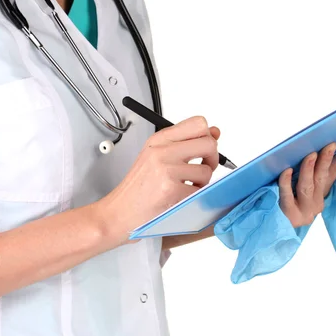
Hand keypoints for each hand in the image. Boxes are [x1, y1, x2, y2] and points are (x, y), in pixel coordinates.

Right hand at [97, 116, 220, 246]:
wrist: (120, 211)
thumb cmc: (139, 187)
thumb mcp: (157, 156)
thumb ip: (186, 142)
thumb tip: (215, 132)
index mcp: (159, 139)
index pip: (198, 123)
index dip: (208, 137)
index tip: (203, 149)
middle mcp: (162, 150)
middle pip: (209, 144)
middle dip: (212, 159)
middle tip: (202, 168)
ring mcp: (166, 170)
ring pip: (207, 170)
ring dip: (201, 182)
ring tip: (184, 186)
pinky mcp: (170, 190)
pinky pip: (199, 191)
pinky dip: (193, 197)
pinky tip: (179, 196)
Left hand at [278, 133, 335, 227]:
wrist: (279, 232)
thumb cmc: (290, 203)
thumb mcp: (304, 187)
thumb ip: (310, 170)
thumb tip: (313, 144)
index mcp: (322, 189)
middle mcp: (317, 200)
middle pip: (323, 176)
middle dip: (328, 159)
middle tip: (331, 144)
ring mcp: (304, 208)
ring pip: (307, 186)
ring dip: (309, 169)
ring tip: (310, 154)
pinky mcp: (290, 214)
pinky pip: (287, 195)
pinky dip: (286, 182)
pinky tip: (286, 171)